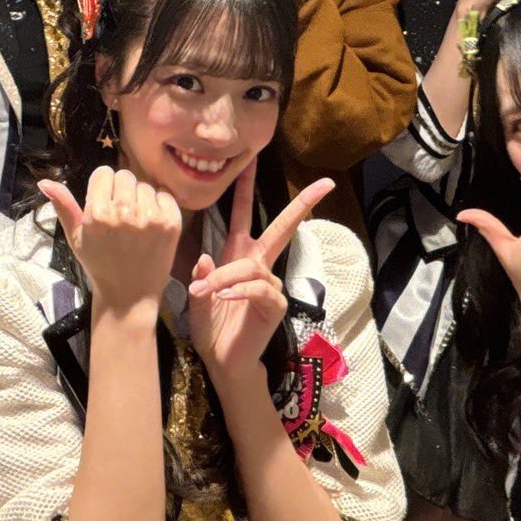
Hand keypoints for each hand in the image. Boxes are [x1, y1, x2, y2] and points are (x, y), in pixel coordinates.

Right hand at [39, 166, 181, 316]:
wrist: (129, 296)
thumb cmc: (99, 265)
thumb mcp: (75, 238)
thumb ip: (63, 207)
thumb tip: (44, 182)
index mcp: (98, 213)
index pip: (104, 173)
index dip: (103, 186)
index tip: (104, 202)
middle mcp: (124, 212)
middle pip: (124, 175)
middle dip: (121, 190)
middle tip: (121, 214)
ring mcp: (150, 217)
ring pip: (144, 185)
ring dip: (140, 198)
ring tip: (136, 222)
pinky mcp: (171, 222)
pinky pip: (165, 195)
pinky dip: (160, 204)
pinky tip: (151, 224)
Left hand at [186, 160, 331, 380]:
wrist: (223, 361)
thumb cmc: (211, 326)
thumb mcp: (196, 296)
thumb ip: (199, 276)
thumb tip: (205, 257)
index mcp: (239, 255)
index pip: (244, 215)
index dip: (247, 188)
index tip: (254, 159)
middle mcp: (259, 265)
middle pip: (283, 227)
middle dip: (302, 205)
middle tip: (324, 184)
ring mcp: (270, 285)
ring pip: (249, 266)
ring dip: (224, 278)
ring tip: (203, 293)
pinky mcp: (274, 305)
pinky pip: (256, 288)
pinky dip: (238, 290)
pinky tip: (223, 298)